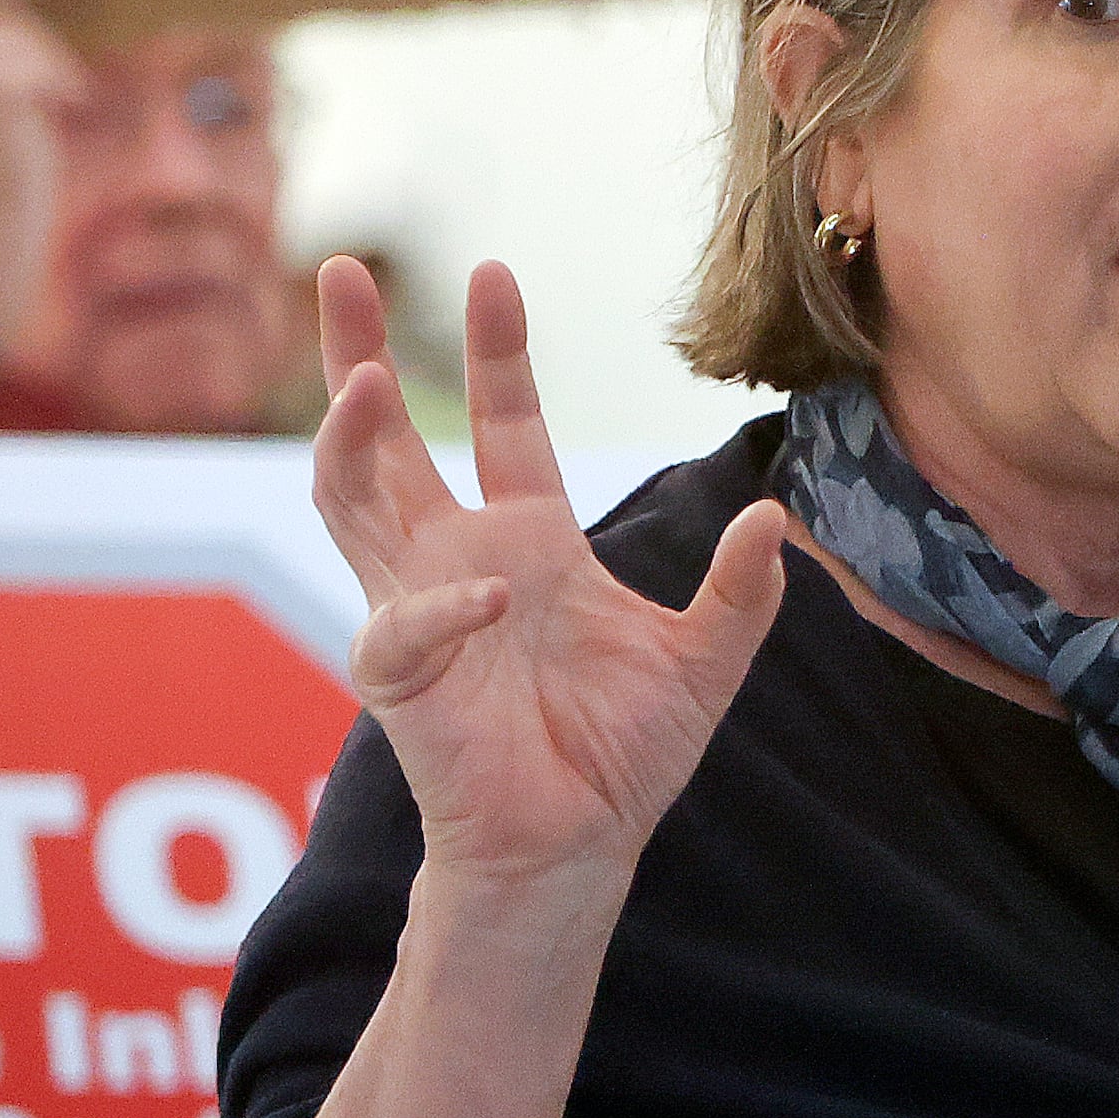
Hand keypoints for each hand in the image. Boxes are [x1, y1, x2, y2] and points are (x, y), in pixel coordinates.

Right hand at [312, 256, 788, 892]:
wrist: (579, 847)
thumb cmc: (621, 756)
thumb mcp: (702, 662)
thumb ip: (740, 595)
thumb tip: (774, 520)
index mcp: (527, 538)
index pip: (503, 422)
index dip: (498, 352)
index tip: (495, 274)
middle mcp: (456, 557)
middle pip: (383, 438)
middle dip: (354, 355)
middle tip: (343, 269)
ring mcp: (417, 611)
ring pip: (350, 504)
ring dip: (347, 441)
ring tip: (356, 379)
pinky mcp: (401, 680)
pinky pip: (402, 628)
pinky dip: (437, 608)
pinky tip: (485, 594)